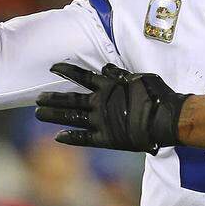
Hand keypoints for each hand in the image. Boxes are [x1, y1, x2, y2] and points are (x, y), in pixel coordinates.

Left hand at [34, 63, 186, 153]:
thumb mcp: (139, 77)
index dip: (67, 71)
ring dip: (54, 115)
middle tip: (38, 98)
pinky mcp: (106, 138)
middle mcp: (100, 103)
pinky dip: (71, 137)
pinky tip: (58, 137)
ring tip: (39, 113)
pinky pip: (84, 138)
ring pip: (72, 117)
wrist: (166, 119)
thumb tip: (105, 68)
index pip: (82, 76)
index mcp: (108, 86)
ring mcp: (101, 121)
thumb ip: (120, 74)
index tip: (53, 67)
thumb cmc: (157, 95)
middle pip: (70, 99)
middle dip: (53, 98)